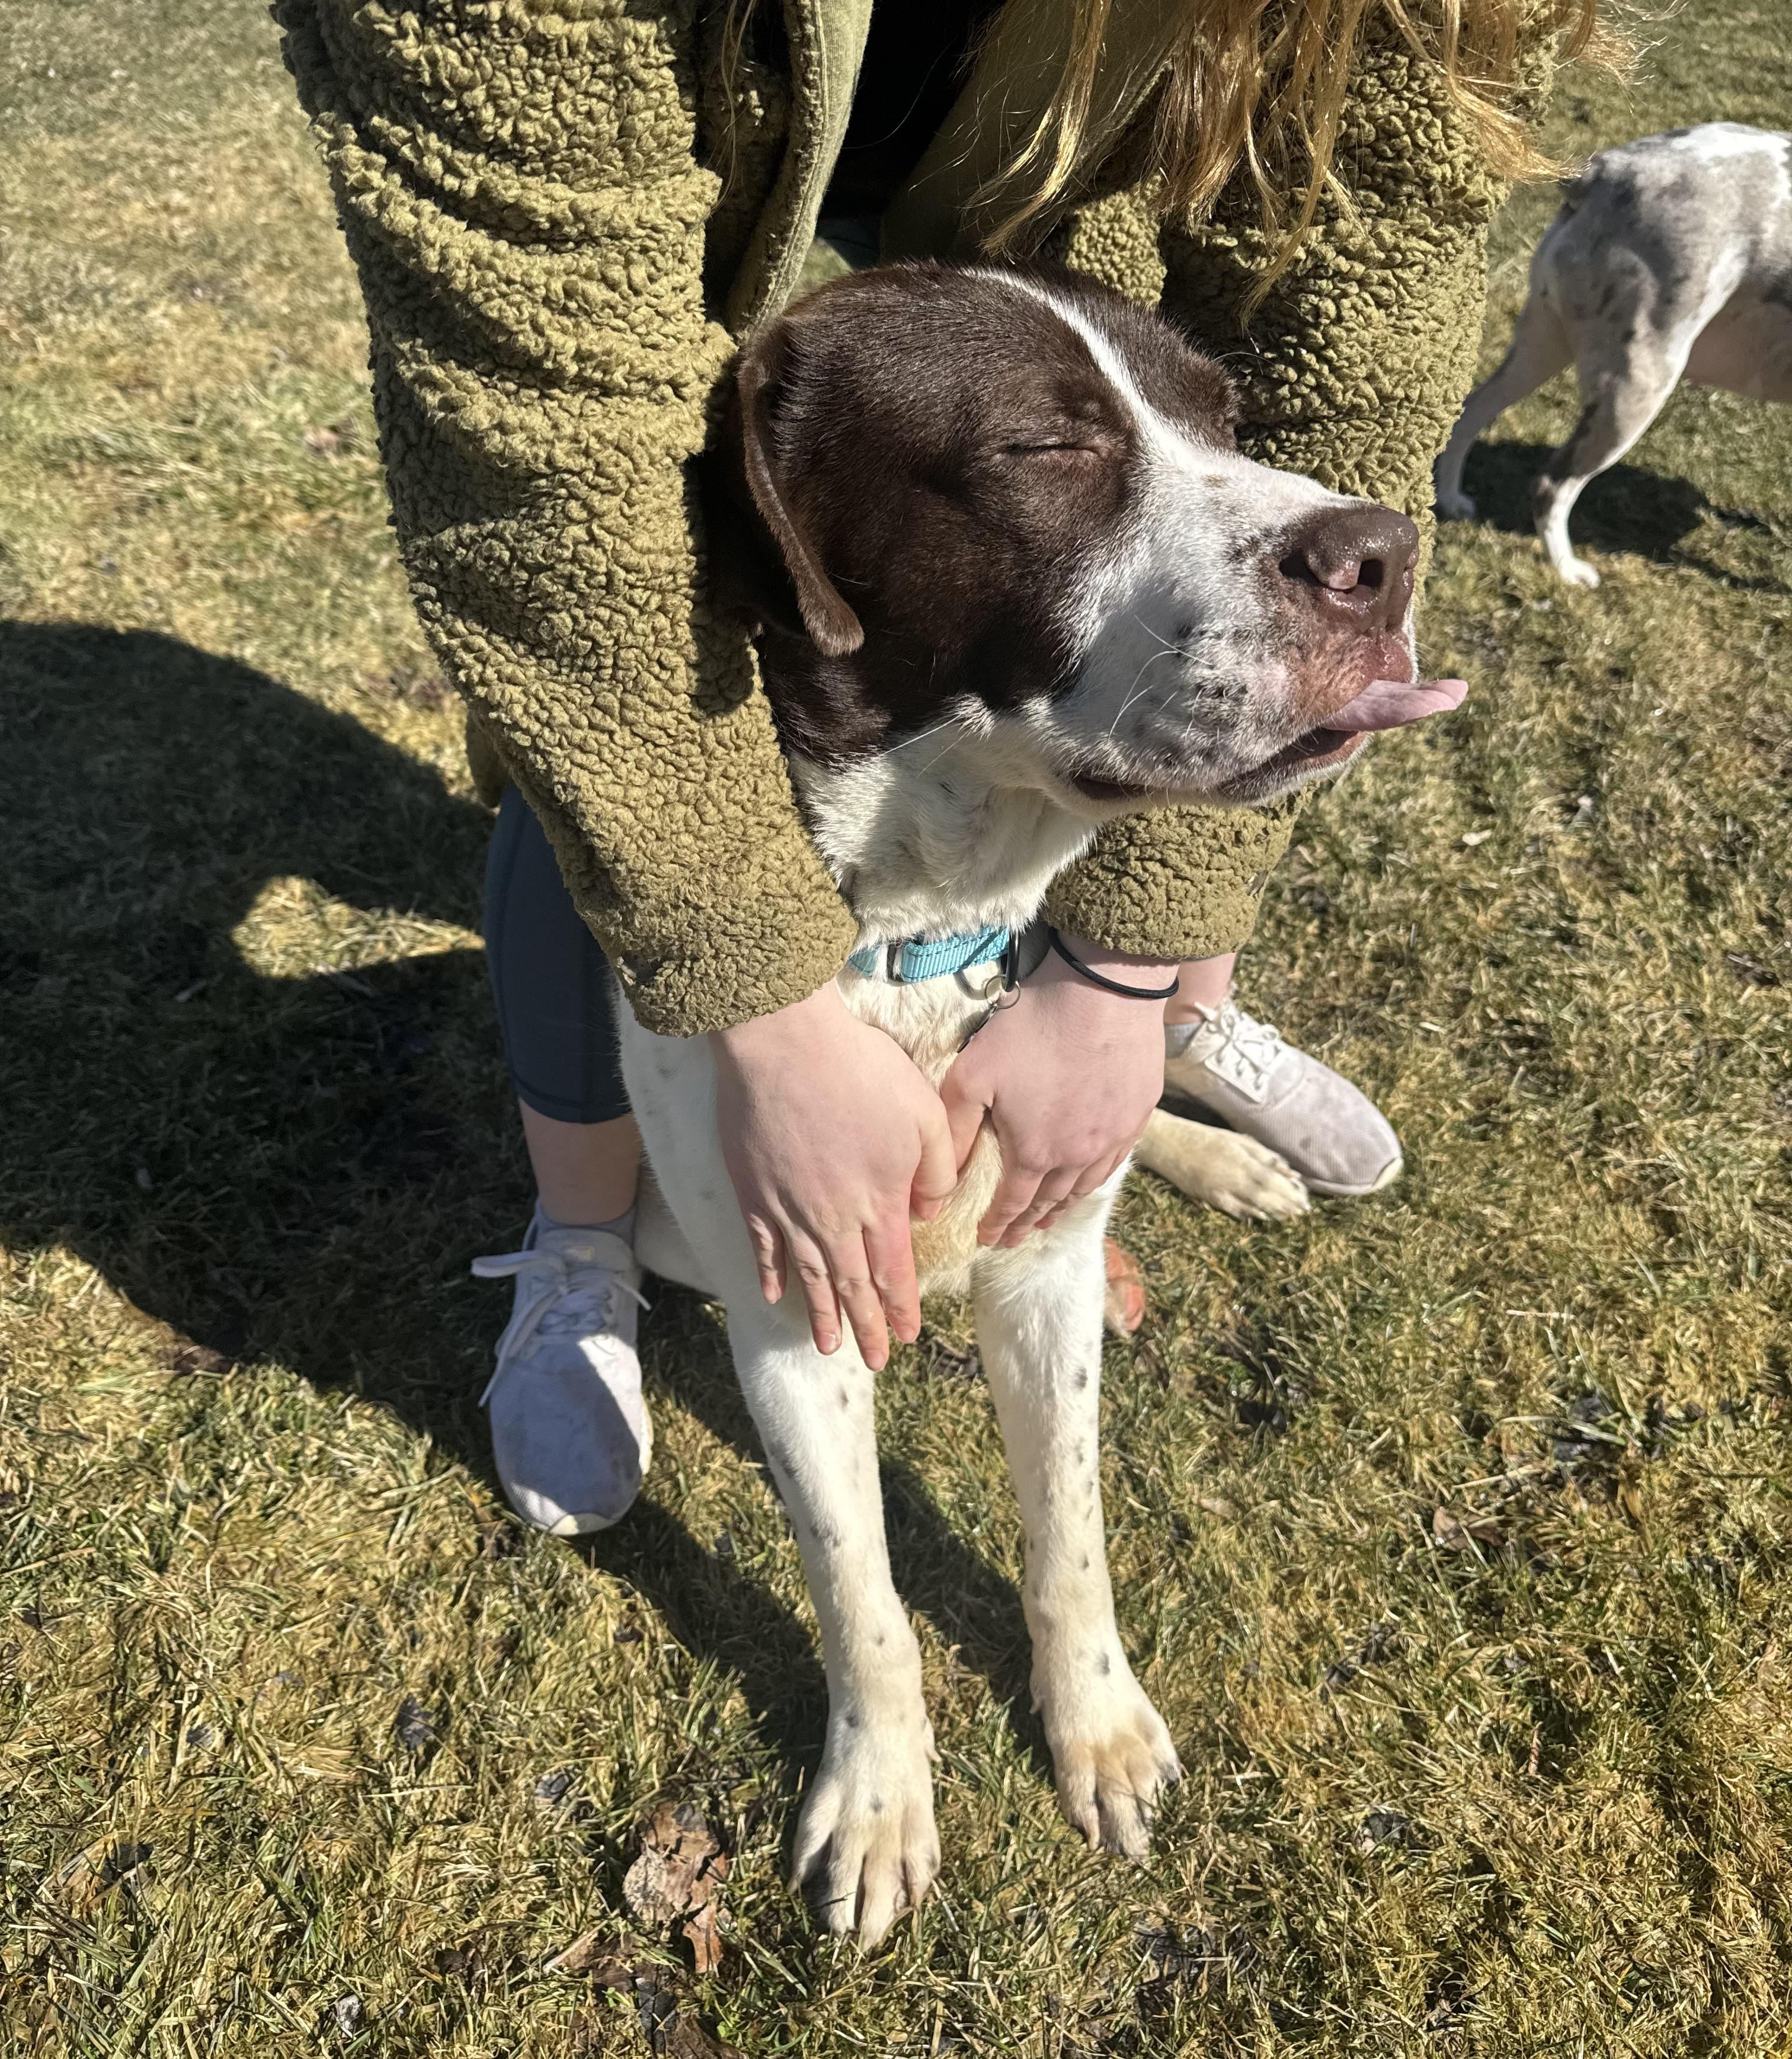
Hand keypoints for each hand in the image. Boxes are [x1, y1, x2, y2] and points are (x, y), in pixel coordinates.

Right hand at [712, 982, 958, 1368]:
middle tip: (874, 1361)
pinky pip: (763, 1248)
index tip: (906, 1336)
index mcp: (880, 1202)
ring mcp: (788, 1209)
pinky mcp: (753, 1192)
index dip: (900, 1307)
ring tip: (828, 1347)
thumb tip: (926, 1213)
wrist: (783, 1043)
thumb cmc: (860, 1070)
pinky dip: (769, 1276)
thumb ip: (936, 1170)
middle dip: (865, 1327)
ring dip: (821, 1314)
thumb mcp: (925, 1112)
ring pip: (808, 1276)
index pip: (894, 1270)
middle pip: (852, 1284)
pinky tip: (773, 1296)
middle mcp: (833, 1219)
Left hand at [939, 936, 1172, 1247]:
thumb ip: (953, 1131)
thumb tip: (940, 1180)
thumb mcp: (973, 1076)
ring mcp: (1114, 1136)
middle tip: (1017, 1237)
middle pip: (1050, 1201)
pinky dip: (1098, 1176)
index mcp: (1035, 1152)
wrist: (1102, 991)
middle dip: (1029, 1222)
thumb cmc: (1031, 1028)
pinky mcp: (1139, 1112)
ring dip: (1064, 1205)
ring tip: (1051, 1216)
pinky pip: (1117, 1159)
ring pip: (1086, 1185)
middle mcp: (1078, 1156)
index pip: (1012, 1203)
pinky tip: (1093, 1175)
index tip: (987, 1240)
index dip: (998, 1225)